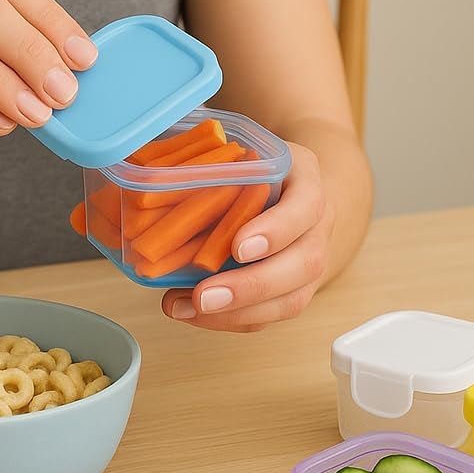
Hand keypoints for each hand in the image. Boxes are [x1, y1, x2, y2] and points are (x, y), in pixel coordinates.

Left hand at [162, 143, 333, 330]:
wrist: (303, 196)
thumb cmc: (267, 172)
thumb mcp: (251, 152)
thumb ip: (220, 164)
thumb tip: (155, 176)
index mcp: (308, 184)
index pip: (305, 207)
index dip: (275, 230)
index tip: (238, 247)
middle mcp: (318, 228)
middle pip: (304, 264)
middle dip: (251, 286)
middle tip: (204, 296)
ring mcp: (311, 265)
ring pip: (290, 300)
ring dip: (237, 312)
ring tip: (188, 308)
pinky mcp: (294, 292)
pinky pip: (269, 315)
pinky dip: (230, 320)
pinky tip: (192, 312)